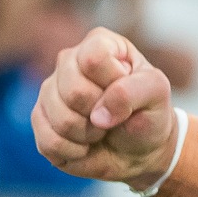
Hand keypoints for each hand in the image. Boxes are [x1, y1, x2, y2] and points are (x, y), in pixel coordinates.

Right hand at [33, 27, 177, 187]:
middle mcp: (68, 62)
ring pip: (61, 119)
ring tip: (101, 130)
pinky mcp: (40, 121)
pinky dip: (75, 152)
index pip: (94, 57)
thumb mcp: (157, 94)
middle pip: (73, 91)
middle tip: (114, 117)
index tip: (127, 92)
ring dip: (89, 135)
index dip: (112, 83)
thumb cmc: (148, 114)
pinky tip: (85, 145)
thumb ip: (135, 91)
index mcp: (99, 44)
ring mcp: (49, 91)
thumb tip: (98, 114)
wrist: (140, 151)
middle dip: (101, 114)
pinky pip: (49, 142)